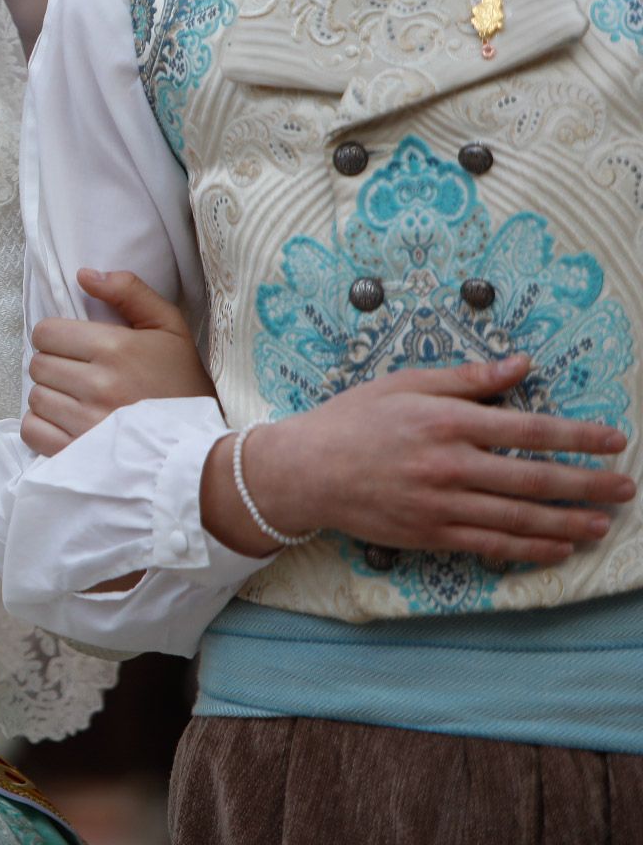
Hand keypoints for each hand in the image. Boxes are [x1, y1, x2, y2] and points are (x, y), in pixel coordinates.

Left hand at [24, 268, 212, 455]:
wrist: (200, 448)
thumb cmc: (183, 384)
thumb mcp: (169, 327)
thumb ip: (129, 292)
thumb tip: (83, 275)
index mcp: (115, 348)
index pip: (46, 333)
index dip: (57, 336)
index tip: (75, 347)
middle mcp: (97, 385)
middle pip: (38, 364)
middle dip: (55, 365)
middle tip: (79, 374)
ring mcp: (85, 424)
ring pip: (35, 397)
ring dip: (51, 396)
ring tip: (78, 400)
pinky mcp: (76, 455)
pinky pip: (32, 431)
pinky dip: (43, 427)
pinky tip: (68, 423)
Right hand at [212, 356, 636, 561]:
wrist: (304, 470)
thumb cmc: (352, 420)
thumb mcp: (404, 384)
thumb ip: (466, 378)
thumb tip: (521, 365)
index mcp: (445, 421)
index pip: (527, 429)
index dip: (577, 435)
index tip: (614, 440)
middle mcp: (448, 465)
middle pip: (533, 478)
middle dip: (586, 484)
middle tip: (625, 487)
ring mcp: (440, 504)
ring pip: (519, 517)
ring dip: (567, 522)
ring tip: (603, 524)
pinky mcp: (429, 533)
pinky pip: (490, 545)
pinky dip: (529, 549)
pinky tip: (557, 548)